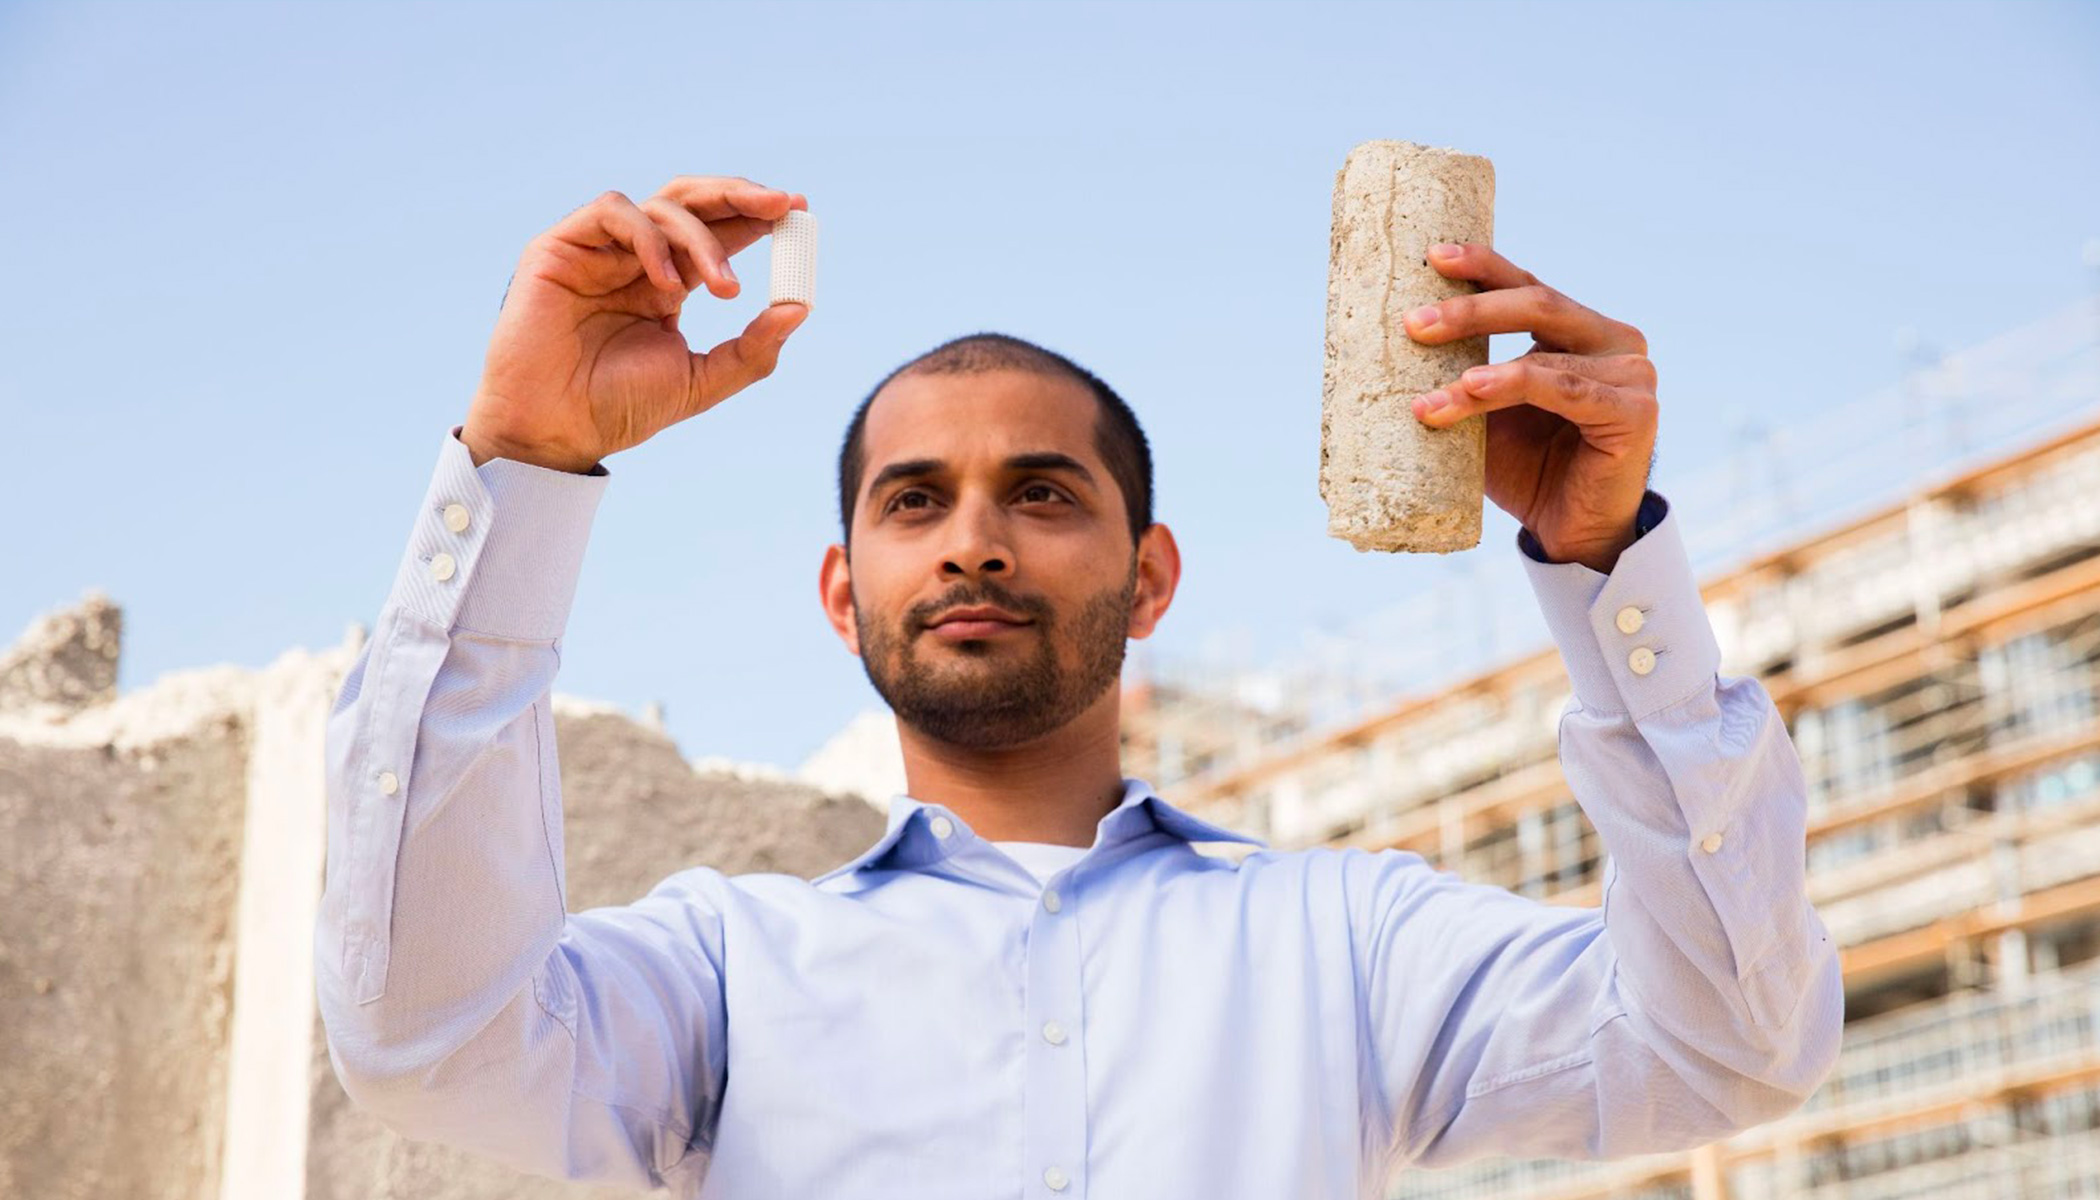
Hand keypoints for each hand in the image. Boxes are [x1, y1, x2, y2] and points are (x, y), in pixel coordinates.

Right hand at [461, 175, 811, 472]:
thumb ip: (751, 350)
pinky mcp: (561, 246)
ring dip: (703, 240)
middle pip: (690, 202)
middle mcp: (635, 261)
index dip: (755, 217)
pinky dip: (650, 238)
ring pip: (661, 206)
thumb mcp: (700, 382)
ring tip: (725, 289)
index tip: (798, 211)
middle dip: (739, 196)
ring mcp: (598, 251)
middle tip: (781, 205)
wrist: (556, 429)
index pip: (716, 234)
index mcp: (667, 286)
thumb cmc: (618, 408)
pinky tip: (668, 284)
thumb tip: (799, 309)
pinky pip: (613, 212)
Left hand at [1403, 243, 1656, 572]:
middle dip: (1470, 311)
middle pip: (1537, 304)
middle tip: (1414, 324)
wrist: (1571, 533)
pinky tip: (1471, 391)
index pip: (1528, 287)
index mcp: (1583, 331)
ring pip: (1540, 355)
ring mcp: (1633, 375)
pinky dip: (1512, 387)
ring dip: (1474, 373)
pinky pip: (1563, 390)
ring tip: (1427, 393)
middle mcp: (1616, 342)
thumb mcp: (1488, 414)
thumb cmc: (1528, 469)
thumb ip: (1465, 375)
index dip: (1483, 267)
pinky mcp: (1635, 413)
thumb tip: (1394, 342)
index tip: (1432, 256)